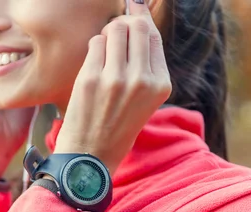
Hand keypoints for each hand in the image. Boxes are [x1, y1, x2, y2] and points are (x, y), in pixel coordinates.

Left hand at [54, 0, 171, 175]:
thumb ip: (145, 66)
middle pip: (136, 27)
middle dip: (124, 23)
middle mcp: (142, 80)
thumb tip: (136, 21)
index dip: (141, 21)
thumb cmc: (115, 128)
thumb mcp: (143, 101)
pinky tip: (93, 62)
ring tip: (104, 48)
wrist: (90, 156)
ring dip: (108, 33)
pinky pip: (95, 43)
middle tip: (115, 31)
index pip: (154, 37)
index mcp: (160, 85)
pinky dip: (94, 46)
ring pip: (114, 30)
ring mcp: (115, 78)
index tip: (133, 11)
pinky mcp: (90, 79)